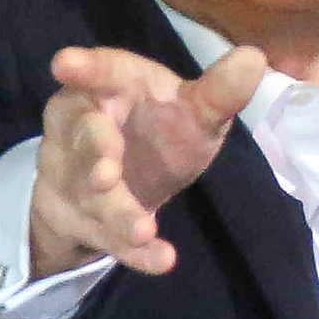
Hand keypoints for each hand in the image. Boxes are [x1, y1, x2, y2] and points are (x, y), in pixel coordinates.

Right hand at [26, 42, 264, 278]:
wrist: (116, 190)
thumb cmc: (157, 134)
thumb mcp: (193, 114)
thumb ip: (218, 92)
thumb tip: (254, 57)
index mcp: (113, 91)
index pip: (101, 72)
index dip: (87, 68)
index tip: (64, 64)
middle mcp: (83, 127)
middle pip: (87, 134)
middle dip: (96, 152)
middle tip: (105, 175)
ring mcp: (75, 176)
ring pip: (92, 194)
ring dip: (116, 212)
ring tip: (143, 230)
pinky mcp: (81, 220)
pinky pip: (107, 238)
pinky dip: (135, 252)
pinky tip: (163, 261)